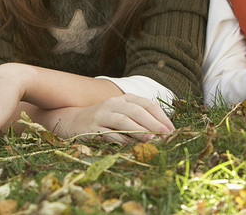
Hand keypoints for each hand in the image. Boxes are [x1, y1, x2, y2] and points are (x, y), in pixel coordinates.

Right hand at [51, 94, 173, 143]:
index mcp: (124, 99)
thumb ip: (140, 120)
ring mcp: (101, 115)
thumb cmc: (104, 120)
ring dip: (139, 131)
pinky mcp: (92, 128)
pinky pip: (109, 134)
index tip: (172, 130)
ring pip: (123, 120)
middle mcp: (113, 104)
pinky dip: (122, 140)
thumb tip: (165, 133)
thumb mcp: (122, 114)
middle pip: (136, 111)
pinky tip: (132, 146)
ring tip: (152, 140)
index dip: (161, 116)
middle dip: (153, 123)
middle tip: (166, 136)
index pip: (147, 104)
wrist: (72, 121)